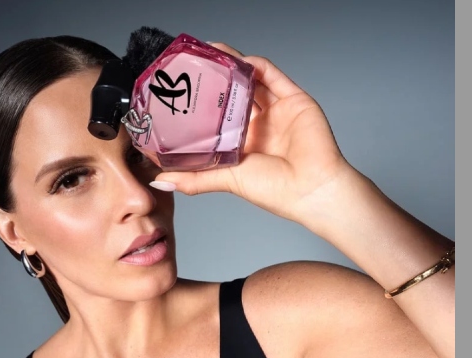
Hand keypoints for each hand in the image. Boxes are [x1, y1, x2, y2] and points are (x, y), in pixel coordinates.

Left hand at [152, 43, 356, 225]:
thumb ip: (195, 178)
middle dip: (215, 80)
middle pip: (234, 94)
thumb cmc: (274, 190)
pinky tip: (239, 60)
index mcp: (243, 144)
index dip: (201, 104)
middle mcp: (259, 126)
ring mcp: (277, 111)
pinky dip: (256, 65)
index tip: (181, 93)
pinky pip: (273, 76)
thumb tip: (160, 182)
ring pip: (252, 81)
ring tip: (211, 53)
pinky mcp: (294, 100)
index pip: (218, 117)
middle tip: (194, 66)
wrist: (311, 188)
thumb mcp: (226, 179)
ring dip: (232, 66)